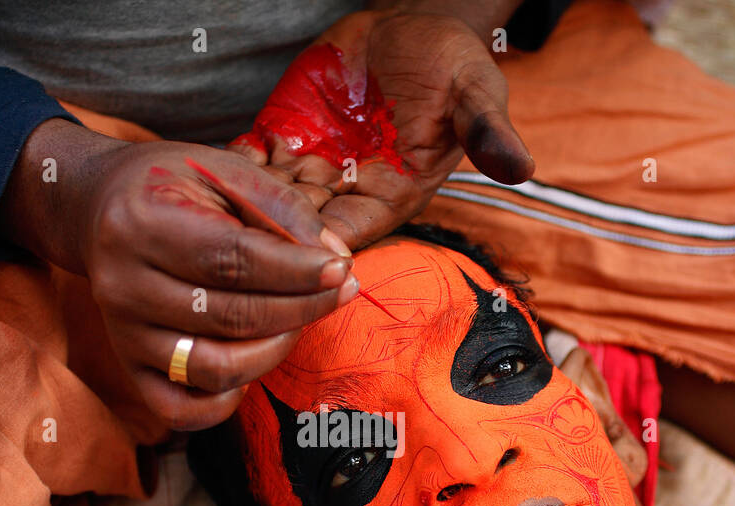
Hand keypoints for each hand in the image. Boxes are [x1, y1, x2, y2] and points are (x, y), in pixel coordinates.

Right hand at [0, 120, 358, 430]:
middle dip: (300, 309)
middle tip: (339, 291)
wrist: (98, 211)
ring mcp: (124, 334)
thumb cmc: (171, 188)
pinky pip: (183, 411)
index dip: (295, 271)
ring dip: (273, 352)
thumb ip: (282, 209)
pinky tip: (250, 365)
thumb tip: (337, 262)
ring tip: (297, 322)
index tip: (341, 270)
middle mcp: (124, 285)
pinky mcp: (129, 368)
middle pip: (231, 317)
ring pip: (215, 369)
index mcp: (143, 224)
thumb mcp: (223, 172)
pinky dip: (226, 402)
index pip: (233, 259)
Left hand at [231, 9, 533, 249]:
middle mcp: (347, 191)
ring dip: (241, 207)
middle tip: (235, 233)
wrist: (414, 27)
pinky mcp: (285, 133)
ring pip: (267, 201)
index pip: (348, 235)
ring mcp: (312, 164)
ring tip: (214, 204)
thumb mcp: (475, 93)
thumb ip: (487, 133)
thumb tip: (521, 167)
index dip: (320, 246)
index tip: (295, 249)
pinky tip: (214, 163)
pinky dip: (231, 166)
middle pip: (298, 229)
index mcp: (391, 197)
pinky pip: (252, 161)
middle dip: (267, 234)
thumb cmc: (453, 66)